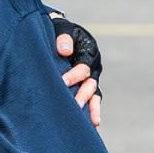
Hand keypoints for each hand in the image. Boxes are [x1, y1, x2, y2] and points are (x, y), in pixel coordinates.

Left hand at [49, 11, 102, 126]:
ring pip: (94, 95)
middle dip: (82, 95)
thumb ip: (63, 38)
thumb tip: (64, 51)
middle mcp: (93, 66)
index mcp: (89, 52)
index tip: (62, 82)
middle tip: (75, 105)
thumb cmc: (59, 30)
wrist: (59, 33)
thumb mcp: (62, 28)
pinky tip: (92, 124)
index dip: (74, 75)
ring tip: (93, 121)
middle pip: (90, 84)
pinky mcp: (86, 86)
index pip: (83, 67)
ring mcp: (91, 78)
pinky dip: (92, 110)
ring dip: (92, 107)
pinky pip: (92, 100)